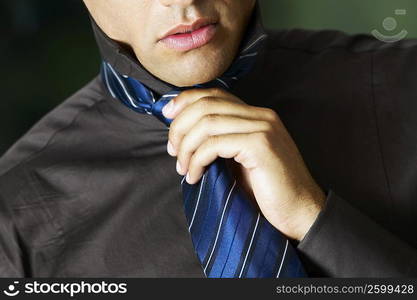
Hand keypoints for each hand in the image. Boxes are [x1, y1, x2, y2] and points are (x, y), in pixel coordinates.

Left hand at [162, 88, 325, 240]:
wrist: (301, 212)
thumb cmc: (267, 191)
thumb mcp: (239, 159)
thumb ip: (220, 141)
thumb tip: (183, 134)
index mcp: (256, 115)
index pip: (214, 94)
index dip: (185, 101)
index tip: (167, 117)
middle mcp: (261, 115)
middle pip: (206, 105)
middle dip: (180, 127)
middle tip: (172, 152)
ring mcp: (262, 128)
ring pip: (207, 123)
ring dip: (186, 147)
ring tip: (183, 168)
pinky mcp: (260, 145)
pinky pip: (214, 144)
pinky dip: (197, 160)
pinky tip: (195, 176)